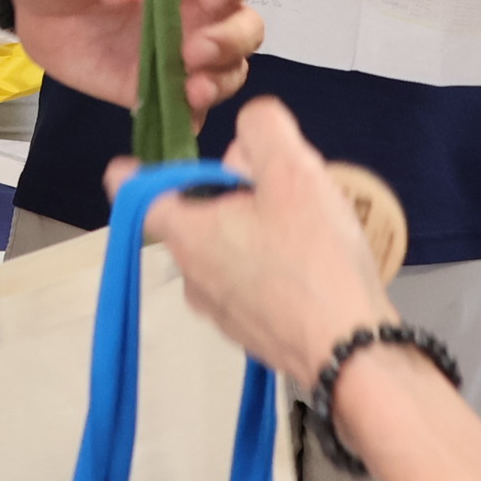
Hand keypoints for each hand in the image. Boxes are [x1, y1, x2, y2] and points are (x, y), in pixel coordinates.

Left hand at [2, 0, 264, 117]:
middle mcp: (197, 8)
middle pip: (244, 26)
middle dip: (231, 41)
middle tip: (196, 52)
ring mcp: (181, 51)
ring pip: (228, 70)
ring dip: (220, 82)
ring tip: (191, 92)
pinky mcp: (155, 87)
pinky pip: (187, 109)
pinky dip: (191, 119)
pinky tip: (178, 121)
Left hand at [131, 98, 397, 385]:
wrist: (350, 351)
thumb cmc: (314, 259)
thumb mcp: (293, 171)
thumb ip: (263, 130)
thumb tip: (249, 130)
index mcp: (189, 233)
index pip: (139, 195)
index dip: (135, 173)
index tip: (131, 164)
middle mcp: (193, 275)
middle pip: (194, 216)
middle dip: (226, 192)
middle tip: (276, 183)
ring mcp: (220, 310)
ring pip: (223, 249)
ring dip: (251, 228)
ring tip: (305, 226)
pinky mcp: (251, 332)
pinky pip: (248, 281)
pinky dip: (269, 264)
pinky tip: (311, 263)